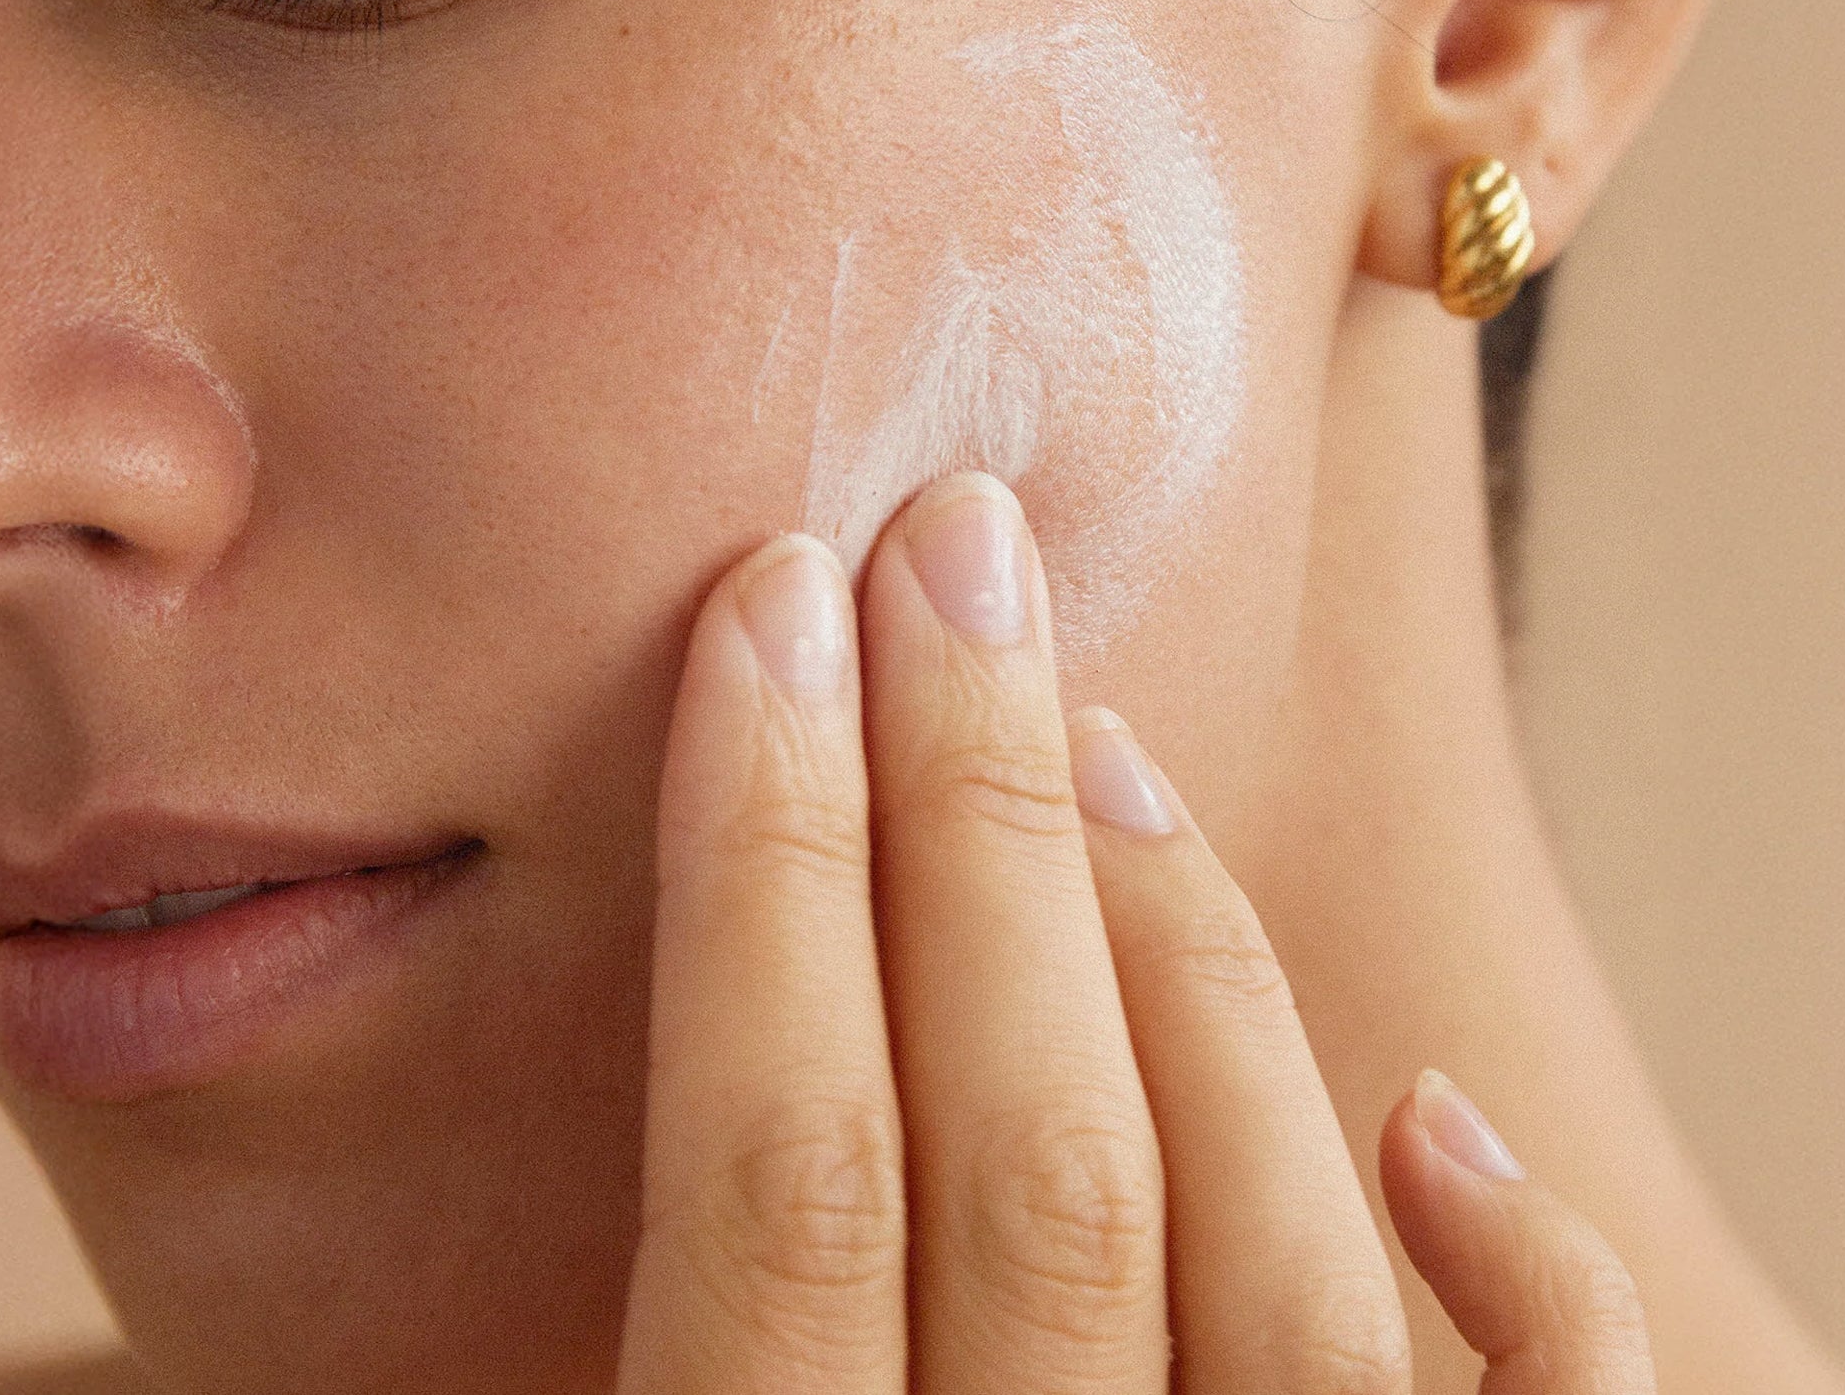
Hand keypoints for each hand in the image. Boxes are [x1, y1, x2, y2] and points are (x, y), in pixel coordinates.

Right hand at [616, 471, 1655, 1392]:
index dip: (764, 864)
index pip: (781, 1179)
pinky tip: (1441, 1121)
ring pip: (1265, 1266)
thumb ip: (553, 1293)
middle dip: (977, 812)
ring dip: (1186, 961)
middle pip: (1039, 1163)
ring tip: (1109, 736)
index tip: (769, 606)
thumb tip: (332, 1046)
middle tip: (950, 551)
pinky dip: (1511, 1288)